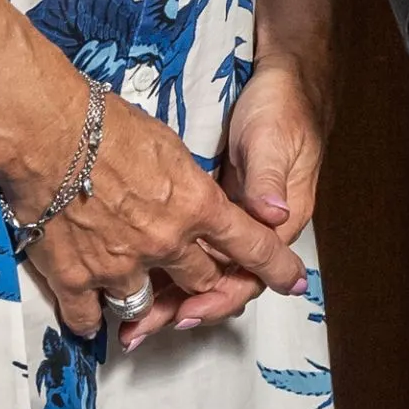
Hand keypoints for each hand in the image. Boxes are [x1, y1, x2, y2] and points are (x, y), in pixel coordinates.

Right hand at [11, 82, 307, 342]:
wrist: (48, 132)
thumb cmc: (107, 122)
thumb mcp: (168, 145)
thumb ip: (189, 183)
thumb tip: (198, 197)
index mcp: (197, 205)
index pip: (252, 244)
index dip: (275, 266)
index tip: (293, 282)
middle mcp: (166, 242)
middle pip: (200, 280)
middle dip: (199, 280)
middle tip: (189, 277)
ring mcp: (121, 265)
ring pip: (146, 304)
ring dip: (145, 302)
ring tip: (136, 296)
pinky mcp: (77, 278)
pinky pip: (91, 317)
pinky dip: (91, 317)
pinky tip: (91, 315)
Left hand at [126, 60, 332, 346]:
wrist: (283, 77)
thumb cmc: (282, 106)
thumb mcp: (275, 138)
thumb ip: (268, 176)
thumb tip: (270, 213)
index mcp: (278, 220)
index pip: (247, 274)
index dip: (216, 298)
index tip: (184, 313)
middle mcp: (252, 228)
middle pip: (216, 281)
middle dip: (178, 308)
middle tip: (138, 331)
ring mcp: (228, 218)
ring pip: (196, 269)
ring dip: (164, 295)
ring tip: (126, 320)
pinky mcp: (207, 205)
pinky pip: (185, 246)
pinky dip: (160, 265)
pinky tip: (131, 277)